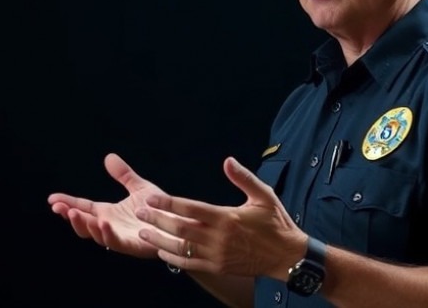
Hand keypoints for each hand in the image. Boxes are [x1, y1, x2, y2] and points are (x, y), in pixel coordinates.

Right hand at [48, 153, 172, 258]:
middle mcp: (110, 226)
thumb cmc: (160, 209)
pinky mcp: (131, 245)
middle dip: (69, 216)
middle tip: (58, 207)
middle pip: (83, 223)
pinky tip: (102, 223)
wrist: (180, 223)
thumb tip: (108, 157)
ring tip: (73, 213)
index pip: (83, 207)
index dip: (67, 203)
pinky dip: (106, 234)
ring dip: (83, 225)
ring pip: (95, 235)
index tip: (52, 198)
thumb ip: (123, 175)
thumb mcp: (139, 187)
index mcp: (108, 213)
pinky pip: (115, 242)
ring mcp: (119, 237)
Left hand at [135, 156, 306, 278]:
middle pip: (180, 228)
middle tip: (139, 212)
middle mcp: (219, 238)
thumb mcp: (263, 196)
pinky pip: (191, 264)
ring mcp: (217, 254)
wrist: (288, 256)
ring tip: (143, 231)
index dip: (168, 204)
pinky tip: (162, 251)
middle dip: (157, 220)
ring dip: (160, 240)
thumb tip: (227, 160)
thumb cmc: (276, 223)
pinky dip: (174, 258)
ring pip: (181, 248)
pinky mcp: (218, 267)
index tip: (150, 199)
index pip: (190, 209)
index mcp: (226, 218)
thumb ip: (243, 178)